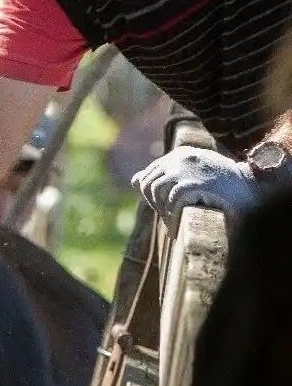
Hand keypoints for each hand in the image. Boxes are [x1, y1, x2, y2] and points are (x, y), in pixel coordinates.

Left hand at [132, 146, 258, 236]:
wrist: (250, 189)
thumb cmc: (221, 184)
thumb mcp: (192, 174)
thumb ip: (165, 174)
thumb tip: (134, 180)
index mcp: (179, 155)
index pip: (149, 175)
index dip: (151, 195)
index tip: (164, 208)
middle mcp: (179, 158)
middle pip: (148, 184)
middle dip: (154, 204)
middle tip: (168, 217)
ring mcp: (185, 170)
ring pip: (156, 193)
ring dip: (163, 212)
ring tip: (173, 223)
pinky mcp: (192, 184)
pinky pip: (171, 204)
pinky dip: (172, 220)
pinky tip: (177, 231)